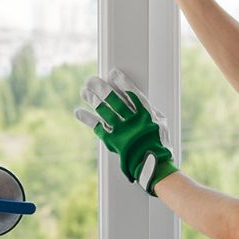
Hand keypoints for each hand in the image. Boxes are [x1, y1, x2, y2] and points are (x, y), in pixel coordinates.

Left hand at [74, 69, 177, 193]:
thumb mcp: (160, 122)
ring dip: (92, 100)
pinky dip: (87, 118)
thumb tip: (134, 96)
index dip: (122, 82)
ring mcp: (122, 132)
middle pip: (113, 100)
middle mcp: (133, 122)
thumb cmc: (159, 142)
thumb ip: (147, 109)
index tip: (112, 73)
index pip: (132, 94)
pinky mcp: (112, 141)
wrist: (153, 164)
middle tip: (91, 80)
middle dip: (101, 88)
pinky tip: (78, 111)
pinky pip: (97, 127)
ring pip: (103, 111)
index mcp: (147, 115)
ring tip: (84, 91)